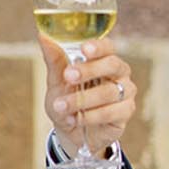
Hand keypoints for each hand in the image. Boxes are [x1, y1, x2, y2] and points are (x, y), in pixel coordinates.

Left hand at [39, 36, 137, 158]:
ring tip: (61, 106)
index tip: (84, 49)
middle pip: (112, 65)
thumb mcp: (56, 81)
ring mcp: (126, 92)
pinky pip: (111, 112)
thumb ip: (53, 60)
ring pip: (109, 92)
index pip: (107, 47)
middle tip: (68, 76)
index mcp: (102, 59)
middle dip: (90, 70)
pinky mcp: (125, 112)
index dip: (98, 46)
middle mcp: (118, 73)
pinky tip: (75, 119)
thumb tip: (43, 36)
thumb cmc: (66, 100)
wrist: (70, 132)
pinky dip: (90, 116)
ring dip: (82, 100)